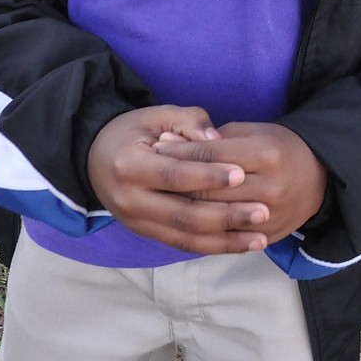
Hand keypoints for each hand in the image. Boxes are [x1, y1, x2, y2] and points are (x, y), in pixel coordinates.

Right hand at [87, 106, 269, 254]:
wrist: (96, 158)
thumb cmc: (133, 131)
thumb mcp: (157, 115)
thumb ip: (189, 122)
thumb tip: (218, 139)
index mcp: (129, 165)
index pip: (174, 175)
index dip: (208, 175)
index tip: (242, 173)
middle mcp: (129, 200)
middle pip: (183, 214)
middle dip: (226, 215)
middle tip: (263, 211)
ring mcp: (137, 222)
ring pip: (186, 237)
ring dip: (226, 241)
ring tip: (260, 237)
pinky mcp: (146, 233)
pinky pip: (182, 244)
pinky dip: (213, 246)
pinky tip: (241, 244)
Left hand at [152, 121, 327, 243]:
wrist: (318, 178)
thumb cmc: (277, 146)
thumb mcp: (250, 131)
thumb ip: (212, 138)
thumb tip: (169, 140)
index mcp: (267, 153)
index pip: (212, 154)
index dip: (180, 150)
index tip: (155, 146)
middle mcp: (271, 186)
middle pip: (210, 189)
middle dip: (175, 181)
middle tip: (149, 173)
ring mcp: (271, 216)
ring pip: (214, 217)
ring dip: (182, 207)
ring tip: (158, 196)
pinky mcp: (268, 236)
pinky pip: (226, 238)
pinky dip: (201, 229)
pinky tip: (179, 220)